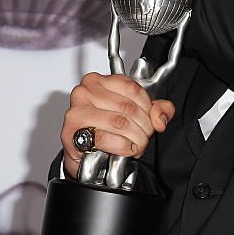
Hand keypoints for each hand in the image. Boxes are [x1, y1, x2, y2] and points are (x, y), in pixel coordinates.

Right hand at [60, 73, 175, 178]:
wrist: (82, 153)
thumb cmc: (104, 130)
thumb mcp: (135, 115)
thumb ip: (156, 110)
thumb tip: (160, 117)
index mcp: (99, 81)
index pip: (133, 88)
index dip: (148, 108)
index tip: (150, 120)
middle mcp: (85, 92)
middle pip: (128, 107)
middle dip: (144, 127)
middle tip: (145, 137)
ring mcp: (77, 110)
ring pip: (120, 123)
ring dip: (136, 139)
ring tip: (137, 145)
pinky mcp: (73, 131)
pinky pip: (105, 138)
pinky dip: (122, 147)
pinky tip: (126, 149)